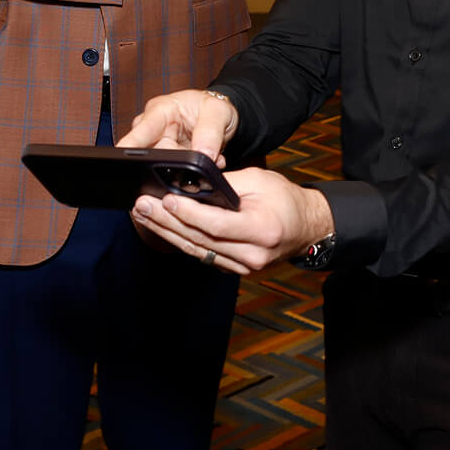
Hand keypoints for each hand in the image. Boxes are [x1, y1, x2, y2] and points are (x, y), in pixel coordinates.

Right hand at [119, 88, 236, 163]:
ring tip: (207, 153)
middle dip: (176, 162)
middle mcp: (153, 130)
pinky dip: (191, 172)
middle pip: (152, 156)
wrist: (220, 116)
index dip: (130, 147)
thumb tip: (204, 155)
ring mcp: (158, 146)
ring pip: (164, 168)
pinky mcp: (166, 161)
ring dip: (187, 167)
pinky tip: (203, 160)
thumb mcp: (218, 111)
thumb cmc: (212, 107)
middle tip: (199, 152)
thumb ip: (211, 132)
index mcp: (159, 112)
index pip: (139, 132)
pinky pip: (174, 173)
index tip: (126, 161)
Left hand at [130, 167, 331, 273]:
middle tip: (142, 206)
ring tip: (144, 215)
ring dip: (167, 232)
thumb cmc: (285, 199)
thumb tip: (189, 185)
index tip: (165, 201)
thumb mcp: (259, 181)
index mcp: (262, 230)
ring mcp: (243, 267)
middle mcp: (252, 255)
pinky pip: (203, 255)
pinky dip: (181, 240)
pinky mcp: (235, 269)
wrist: (307, 227)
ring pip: (197, 251)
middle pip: (201, 240)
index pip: (217, 225)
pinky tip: (162, 228)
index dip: (189, 214)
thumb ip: (225, 184)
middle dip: (167, 222)